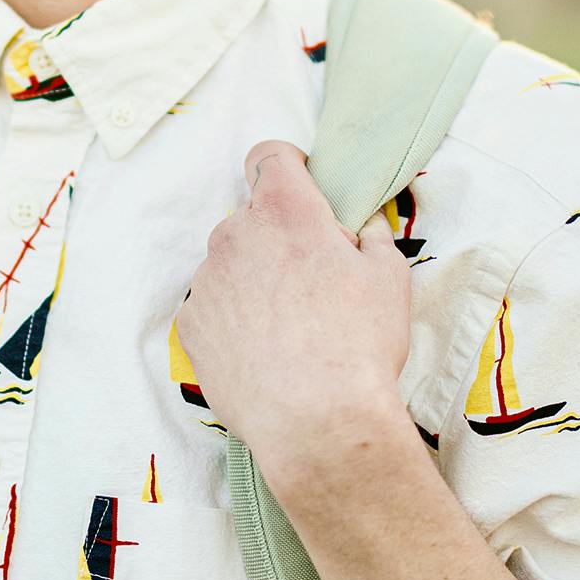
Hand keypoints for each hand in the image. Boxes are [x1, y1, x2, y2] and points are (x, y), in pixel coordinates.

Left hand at [175, 139, 412, 479]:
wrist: (317, 423)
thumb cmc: (359, 345)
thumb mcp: (389, 277)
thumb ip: (369, 237)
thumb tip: (356, 229)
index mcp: (285, 211)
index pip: (270, 156)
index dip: (287, 168)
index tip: (302, 188)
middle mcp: (235, 235)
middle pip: (253, 218)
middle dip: (279, 238)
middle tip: (313, 283)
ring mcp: (206, 280)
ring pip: (231, 264)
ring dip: (254, 281)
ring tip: (290, 330)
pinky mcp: (190, 323)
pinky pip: (213, 306)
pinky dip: (233, 320)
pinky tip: (264, 353)